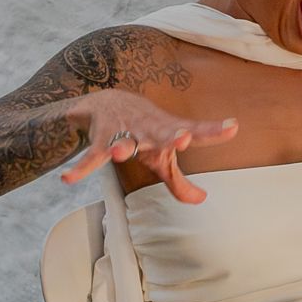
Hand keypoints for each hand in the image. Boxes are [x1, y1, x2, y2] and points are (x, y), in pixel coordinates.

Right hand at [60, 89, 237, 203]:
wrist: (107, 101)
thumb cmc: (143, 132)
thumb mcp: (161, 157)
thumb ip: (179, 181)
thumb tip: (201, 200)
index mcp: (168, 132)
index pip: (195, 131)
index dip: (213, 131)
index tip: (233, 127)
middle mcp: (149, 129)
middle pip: (161, 134)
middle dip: (170, 137)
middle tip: (183, 139)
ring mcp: (124, 132)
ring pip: (123, 142)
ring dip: (121, 147)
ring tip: (119, 153)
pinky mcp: (101, 139)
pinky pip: (90, 157)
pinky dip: (79, 168)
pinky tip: (67, 178)